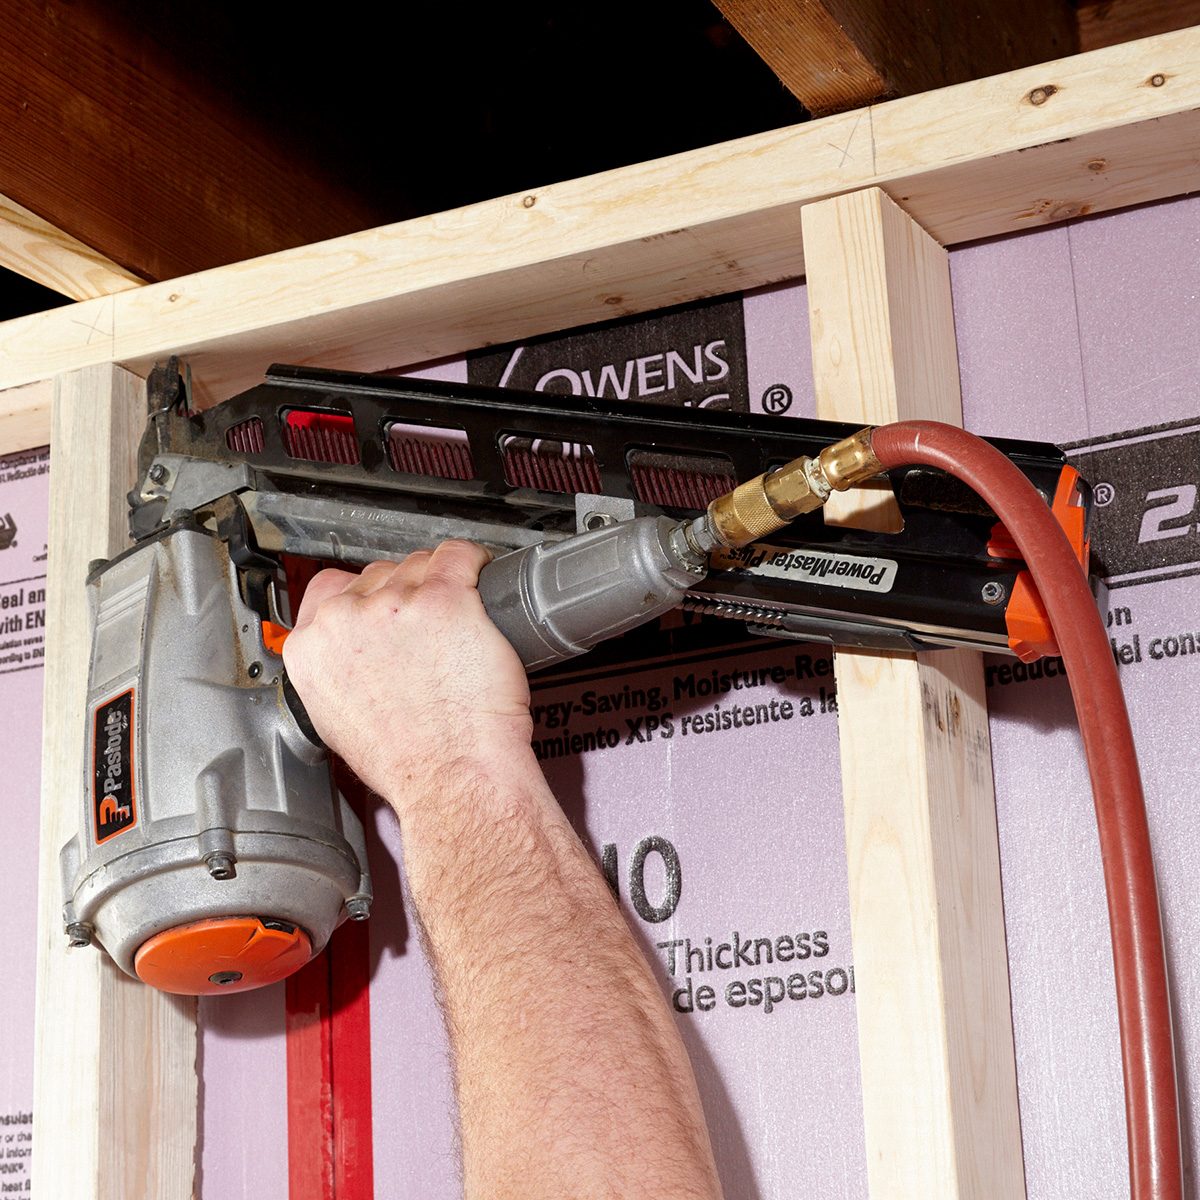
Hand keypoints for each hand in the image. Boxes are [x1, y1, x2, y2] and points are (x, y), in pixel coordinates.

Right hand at [282, 541, 533, 805]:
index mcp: (312, 649)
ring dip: (439, 584)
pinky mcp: (445, 599)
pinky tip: (480, 580)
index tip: (381, 607)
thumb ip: (334, 675)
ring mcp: (395, 606)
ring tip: (457, 624)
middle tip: (428, 631)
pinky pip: (459, 556)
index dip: (362, 597)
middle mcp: (347, 620)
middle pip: (378, 575)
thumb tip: (351, 657)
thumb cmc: (407, 762)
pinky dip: (474, 563)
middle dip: (403, 596)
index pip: (328, 589)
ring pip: (418, 565)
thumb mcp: (337, 722)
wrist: (452, 777)